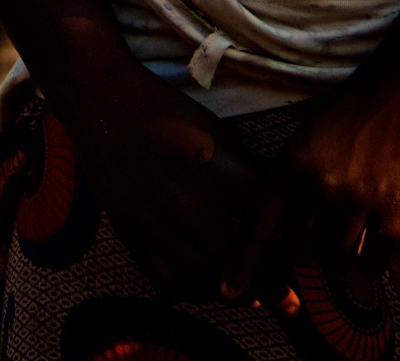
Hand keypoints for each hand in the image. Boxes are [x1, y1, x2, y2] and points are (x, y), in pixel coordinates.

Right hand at [47, 57, 274, 298]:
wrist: (102, 101)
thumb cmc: (163, 109)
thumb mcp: (215, 129)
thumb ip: (241, 168)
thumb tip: (267, 200)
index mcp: (217, 172)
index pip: (262, 222)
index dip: (285, 246)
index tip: (297, 260)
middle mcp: (190, 204)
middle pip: (236, 261)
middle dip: (267, 286)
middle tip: (286, 299)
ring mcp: (158, 223)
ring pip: (202, 280)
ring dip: (228, 294)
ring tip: (246, 298)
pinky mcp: (131, 233)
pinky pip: (163, 280)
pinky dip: (187, 292)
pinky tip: (200, 288)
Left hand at [225, 39, 399, 302]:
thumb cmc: (356, 105)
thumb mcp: (309, 132)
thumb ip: (293, 175)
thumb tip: (282, 217)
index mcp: (293, 163)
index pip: (258, 222)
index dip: (241, 261)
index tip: (228, 289)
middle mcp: (321, 186)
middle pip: (299, 251)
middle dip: (305, 250)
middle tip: (318, 237)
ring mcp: (359, 200)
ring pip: (337, 261)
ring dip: (340, 256)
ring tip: (349, 234)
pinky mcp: (396, 209)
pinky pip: (375, 260)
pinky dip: (371, 262)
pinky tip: (373, 245)